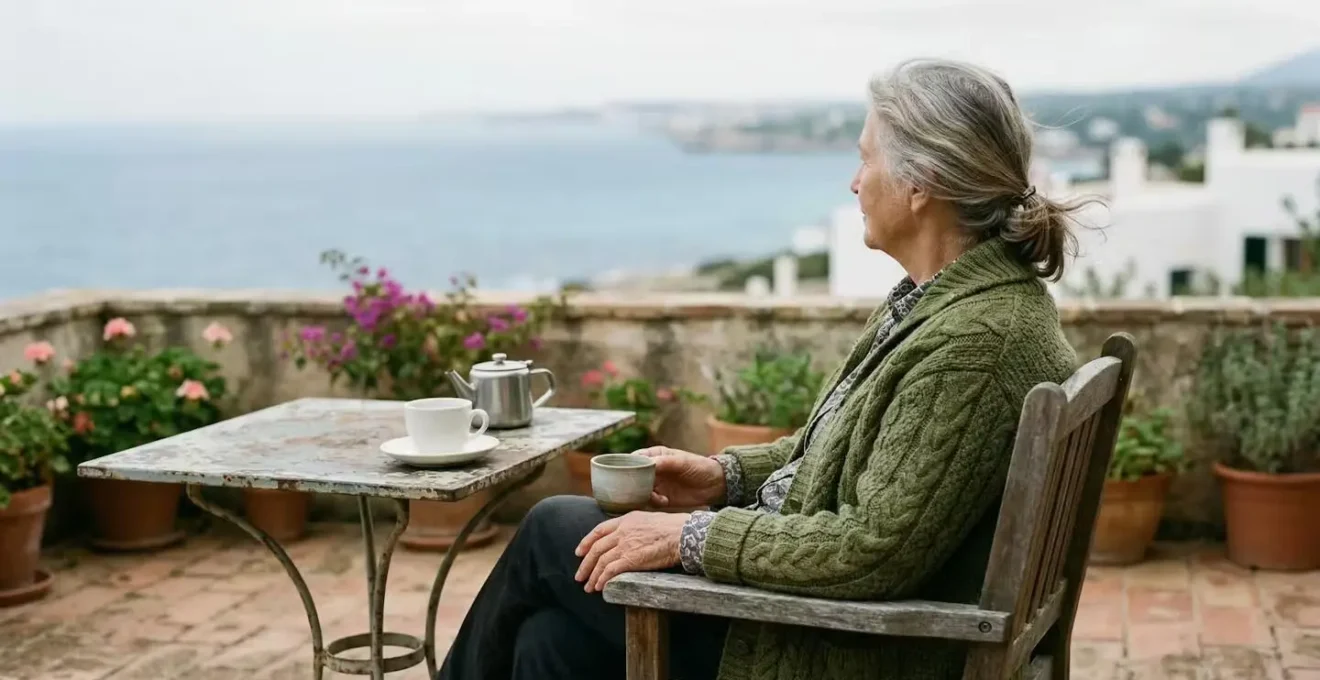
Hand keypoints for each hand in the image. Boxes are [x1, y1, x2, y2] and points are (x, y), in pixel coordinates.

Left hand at [574, 511, 688, 592]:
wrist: (683, 535)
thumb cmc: (674, 528)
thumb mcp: (650, 519)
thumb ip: (637, 527)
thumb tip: (634, 537)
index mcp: (626, 520)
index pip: (599, 530)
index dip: (587, 542)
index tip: (579, 551)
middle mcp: (622, 531)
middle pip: (596, 548)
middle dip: (585, 564)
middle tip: (579, 576)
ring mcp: (625, 545)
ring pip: (601, 562)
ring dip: (593, 576)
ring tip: (588, 587)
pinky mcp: (630, 559)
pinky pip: (610, 571)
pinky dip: (602, 580)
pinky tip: (600, 588)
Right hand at [635, 446, 725, 507]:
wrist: (714, 485)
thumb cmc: (699, 467)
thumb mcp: (683, 462)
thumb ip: (665, 462)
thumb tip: (647, 463)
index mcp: (655, 456)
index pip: (634, 459)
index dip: (627, 465)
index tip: (626, 473)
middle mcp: (652, 470)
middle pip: (633, 477)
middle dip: (633, 484)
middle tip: (640, 489)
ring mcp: (656, 484)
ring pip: (638, 490)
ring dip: (644, 495)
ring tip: (658, 497)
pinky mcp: (661, 497)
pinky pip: (649, 501)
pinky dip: (653, 502)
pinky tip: (665, 501)